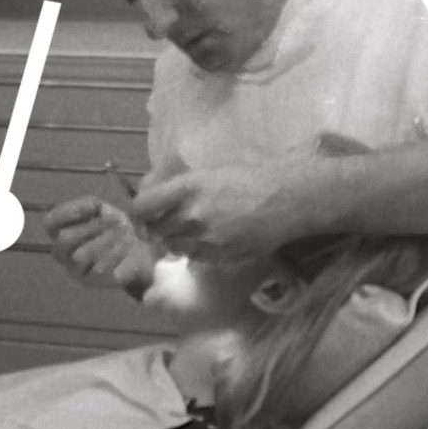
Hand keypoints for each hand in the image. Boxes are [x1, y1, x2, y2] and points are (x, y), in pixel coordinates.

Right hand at [44, 196, 157, 291]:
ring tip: (125, 231)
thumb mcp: (102, 210)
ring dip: (105, 240)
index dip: (67, 212)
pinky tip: (127, 243)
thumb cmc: (112, 228)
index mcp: (59, 232)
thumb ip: (90, 204)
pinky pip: (98, 269)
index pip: (50, 222)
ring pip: (80, 255)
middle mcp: (62, 253)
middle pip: (65, 239)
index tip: (93, 205)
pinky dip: (115, 253)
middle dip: (93, 226)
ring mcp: (74, 270)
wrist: (134, 254)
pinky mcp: (90, 282)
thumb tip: (89, 205)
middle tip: (117, 219)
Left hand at [132, 160, 320, 262]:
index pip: (141, 208)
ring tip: (192, 228)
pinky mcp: (220, 256)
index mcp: (188, 188)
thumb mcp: (210, 171)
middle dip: (157, 226)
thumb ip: (179, 185)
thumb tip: (153, 194)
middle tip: (166, 221)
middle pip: (155, 230)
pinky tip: (211, 237)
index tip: (143, 213)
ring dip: (175, 239)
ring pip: (173, 246)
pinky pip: (194, 257)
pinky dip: (195, 250)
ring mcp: (206, 239)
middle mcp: (192, 215)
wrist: (289, 199)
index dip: (138, 213)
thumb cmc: (253, 177)